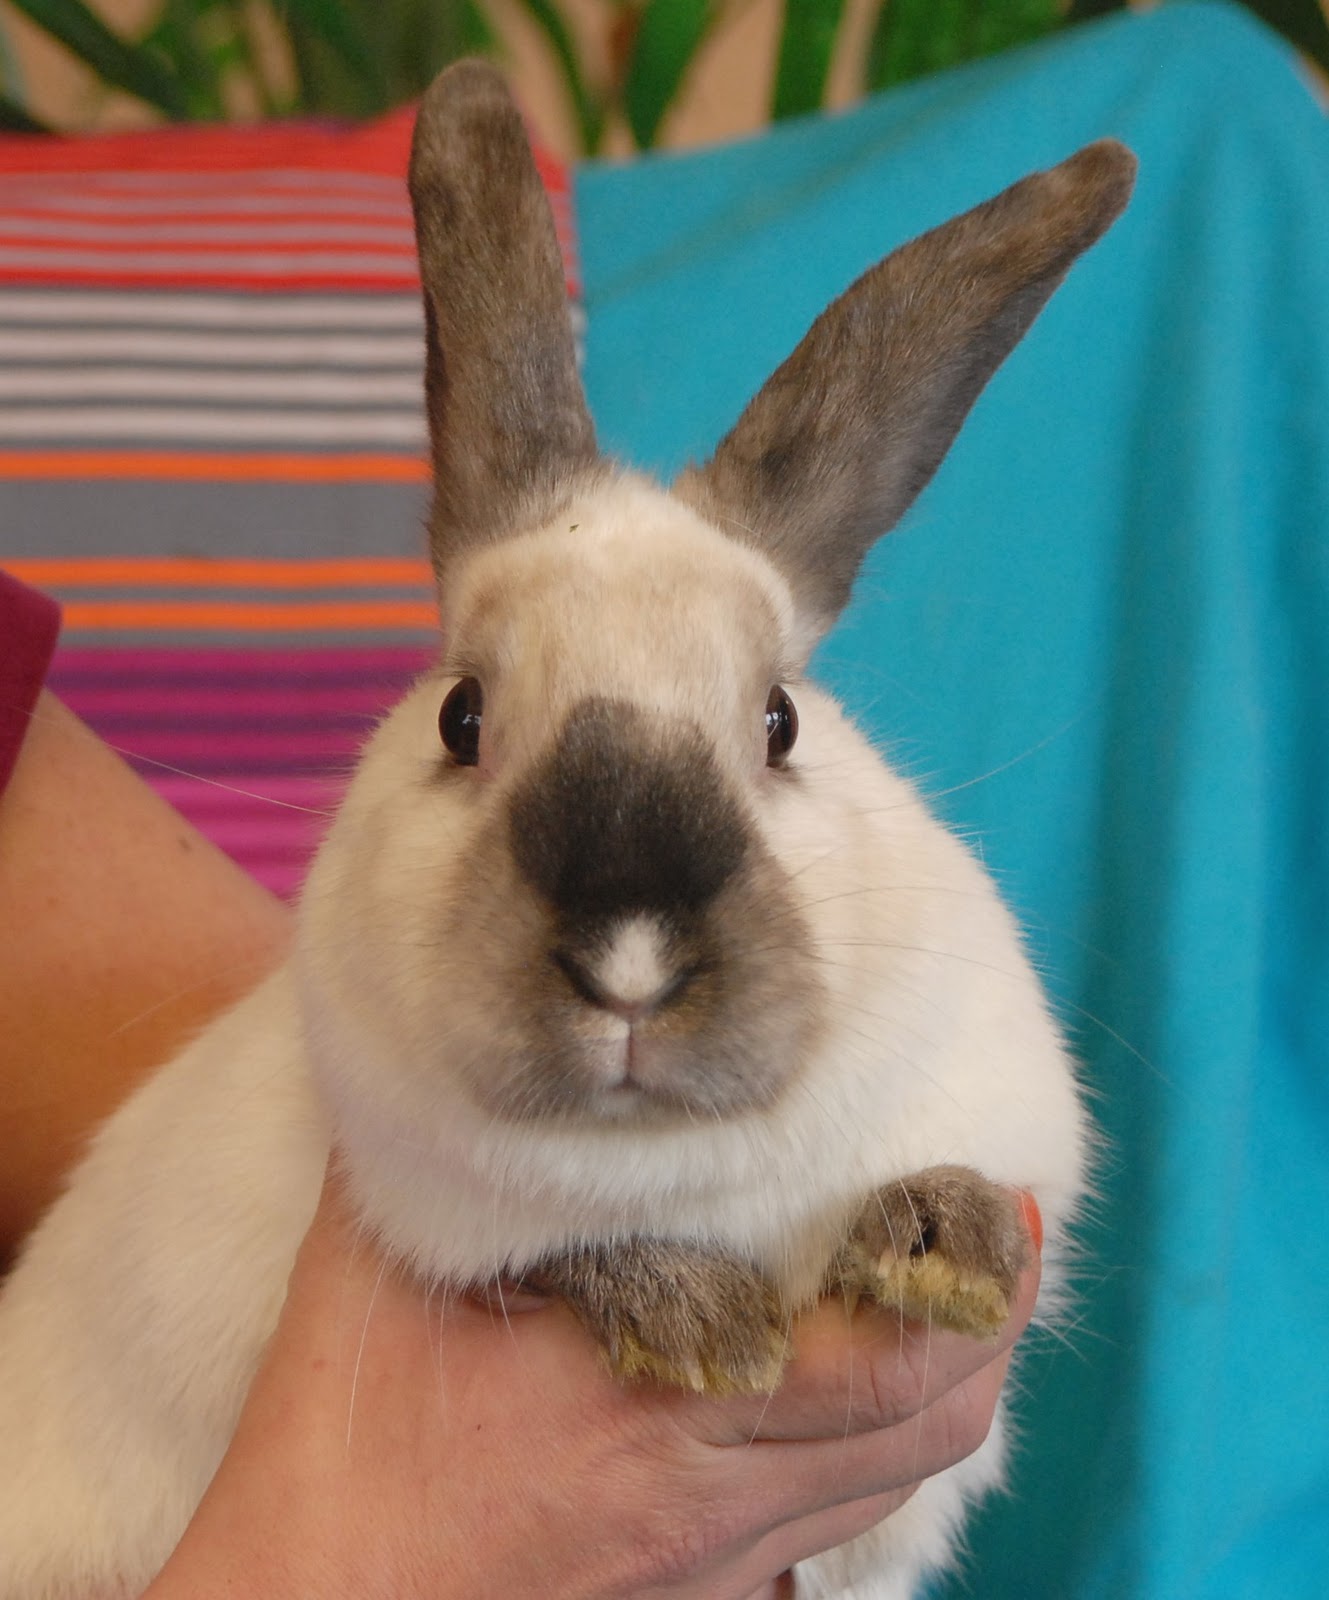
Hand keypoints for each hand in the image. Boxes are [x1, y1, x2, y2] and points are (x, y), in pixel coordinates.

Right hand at [145, 1169, 1039, 1599]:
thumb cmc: (337, 1459)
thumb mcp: (371, 1284)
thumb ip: (421, 1157)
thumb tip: (443, 1044)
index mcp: (662, 1416)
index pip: (882, 1370)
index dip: (968, 1284)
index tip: (1000, 1196)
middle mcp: (718, 1504)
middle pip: (930, 1428)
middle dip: (992, 1323)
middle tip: (1000, 1221)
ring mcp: (717, 1565)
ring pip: (895, 1484)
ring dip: (943, 1381)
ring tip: (945, 1281)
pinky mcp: (699, 1596)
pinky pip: (833, 1519)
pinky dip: (874, 1441)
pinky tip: (845, 1377)